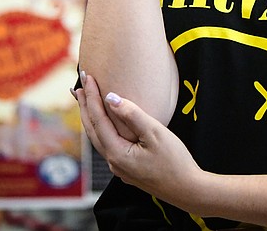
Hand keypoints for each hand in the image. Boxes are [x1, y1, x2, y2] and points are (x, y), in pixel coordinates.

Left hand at [75, 72, 203, 208]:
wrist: (187, 190)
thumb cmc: (175, 161)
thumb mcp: (155, 133)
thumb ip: (132, 115)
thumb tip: (110, 98)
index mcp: (117, 153)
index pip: (98, 119)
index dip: (92, 97)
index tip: (87, 76)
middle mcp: (113, 162)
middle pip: (92, 130)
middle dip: (85, 106)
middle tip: (78, 84)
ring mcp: (119, 168)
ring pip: (98, 138)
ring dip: (91, 118)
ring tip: (85, 101)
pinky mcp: (127, 169)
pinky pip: (108, 144)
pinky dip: (102, 129)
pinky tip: (105, 124)